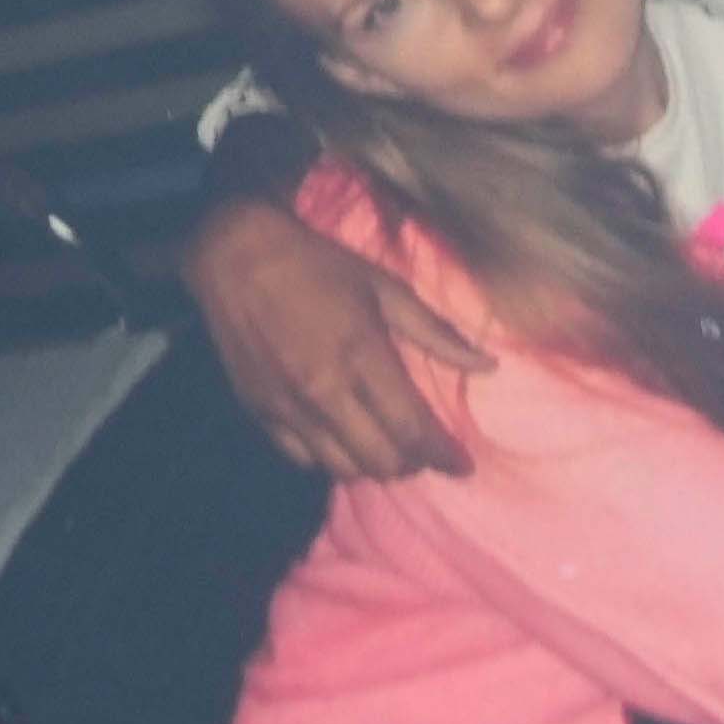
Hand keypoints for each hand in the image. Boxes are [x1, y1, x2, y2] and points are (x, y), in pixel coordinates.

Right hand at [186, 193, 482, 483]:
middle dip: (412, 463)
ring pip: (343, 469)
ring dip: (372, 464)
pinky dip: (332, 458)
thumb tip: (487, 366)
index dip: (443, 455)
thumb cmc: (317, 264)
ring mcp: (289, 407)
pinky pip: (304, 460)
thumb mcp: (384, 287)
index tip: (462, 465)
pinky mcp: (260, 412)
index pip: (412, 429)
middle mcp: (325, 391)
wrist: (236, 254)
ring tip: (385, 445)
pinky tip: (342, 438)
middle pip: (381, 461)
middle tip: (423, 450)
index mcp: (362, 355)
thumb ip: (436, 333)